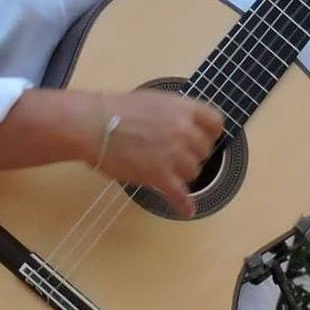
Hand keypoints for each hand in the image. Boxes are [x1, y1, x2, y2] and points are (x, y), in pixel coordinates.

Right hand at [92, 90, 224, 218]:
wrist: (94, 124)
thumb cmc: (116, 109)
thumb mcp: (154, 100)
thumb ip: (174, 113)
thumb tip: (184, 127)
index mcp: (183, 109)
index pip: (215, 123)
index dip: (211, 133)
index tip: (204, 138)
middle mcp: (184, 132)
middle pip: (204, 151)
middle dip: (192, 154)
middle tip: (173, 154)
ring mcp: (174, 155)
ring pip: (193, 172)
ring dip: (182, 173)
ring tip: (164, 169)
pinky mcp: (161, 176)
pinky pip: (180, 195)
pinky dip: (184, 204)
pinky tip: (188, 209)